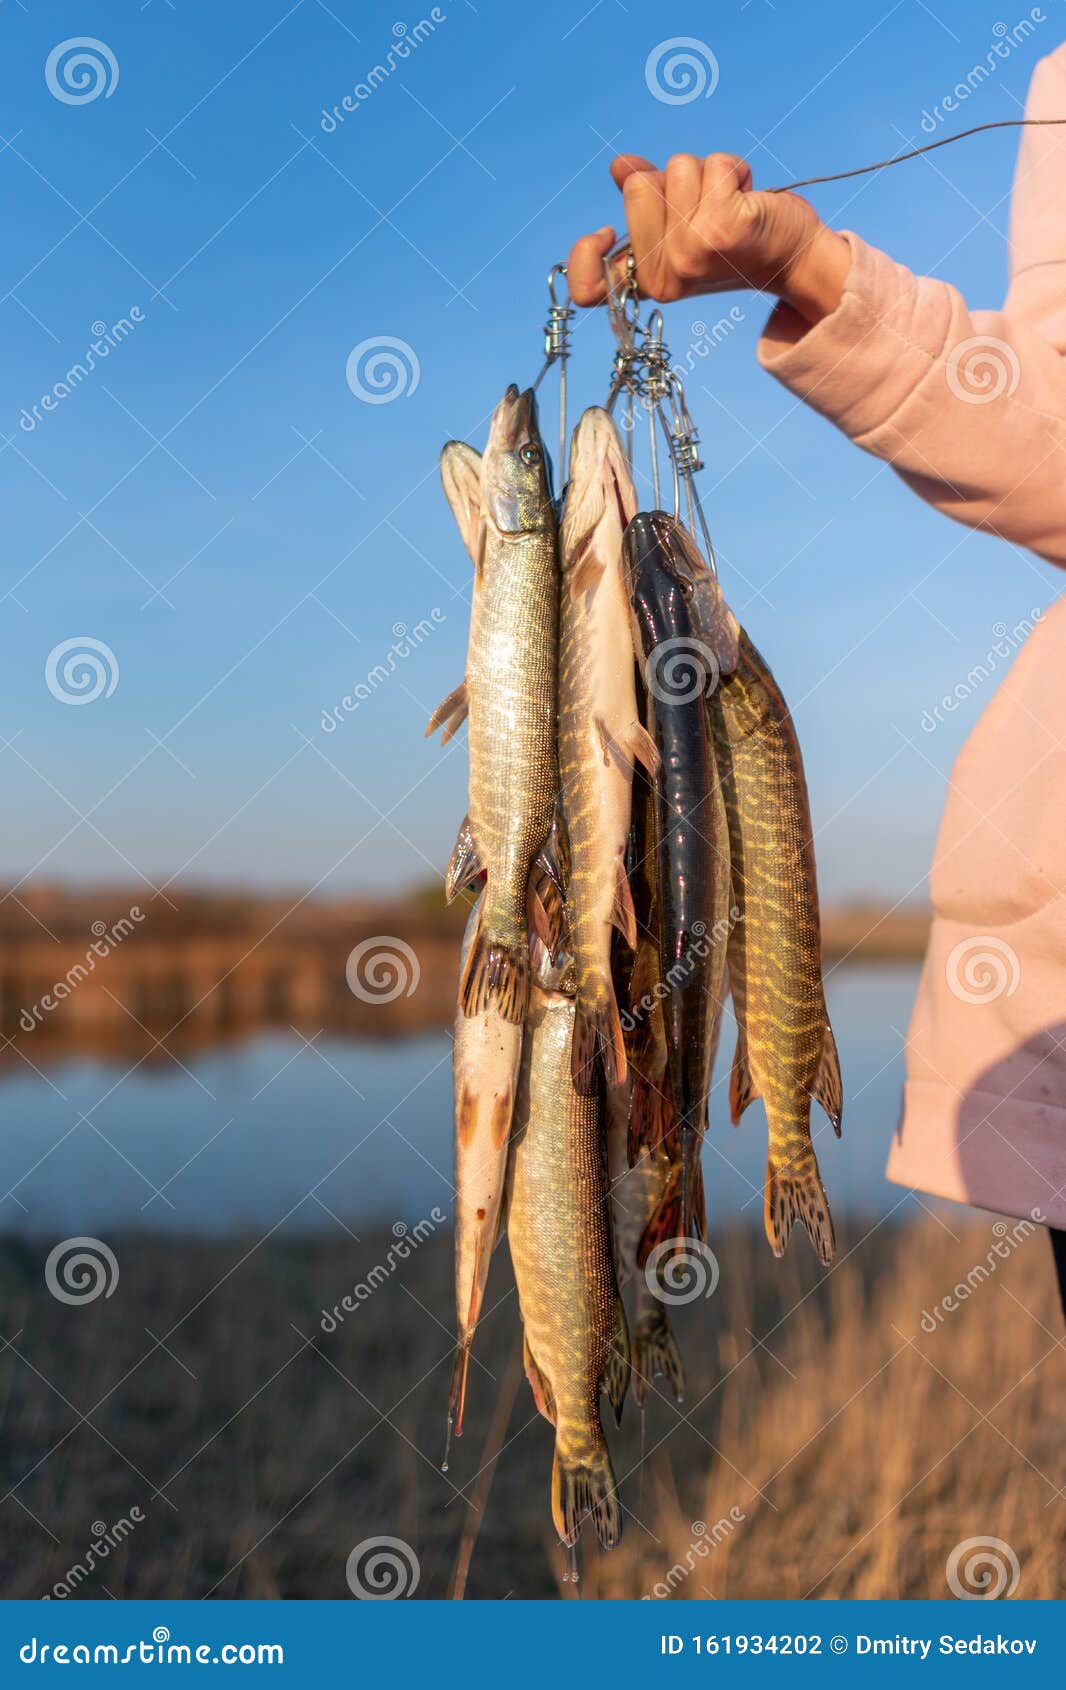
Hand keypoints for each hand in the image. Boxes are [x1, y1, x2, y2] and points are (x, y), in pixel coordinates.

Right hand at [567, 153, 848, 325]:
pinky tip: (746, 196)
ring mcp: (690, 254)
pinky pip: (713, 164)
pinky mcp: (721, 229)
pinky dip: (733, 168)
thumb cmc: (737, 239)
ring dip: (708, 173)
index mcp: (648, 281)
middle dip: (672, 181)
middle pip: (637, 186)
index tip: (605, 232)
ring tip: (730, 202)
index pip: (588, 288)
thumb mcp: (683, 224)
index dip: (584, 254)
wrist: (793, 259)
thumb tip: (620, 166)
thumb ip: (647, 200)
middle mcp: (665, 276)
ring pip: (677, 168)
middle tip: (704, 209)